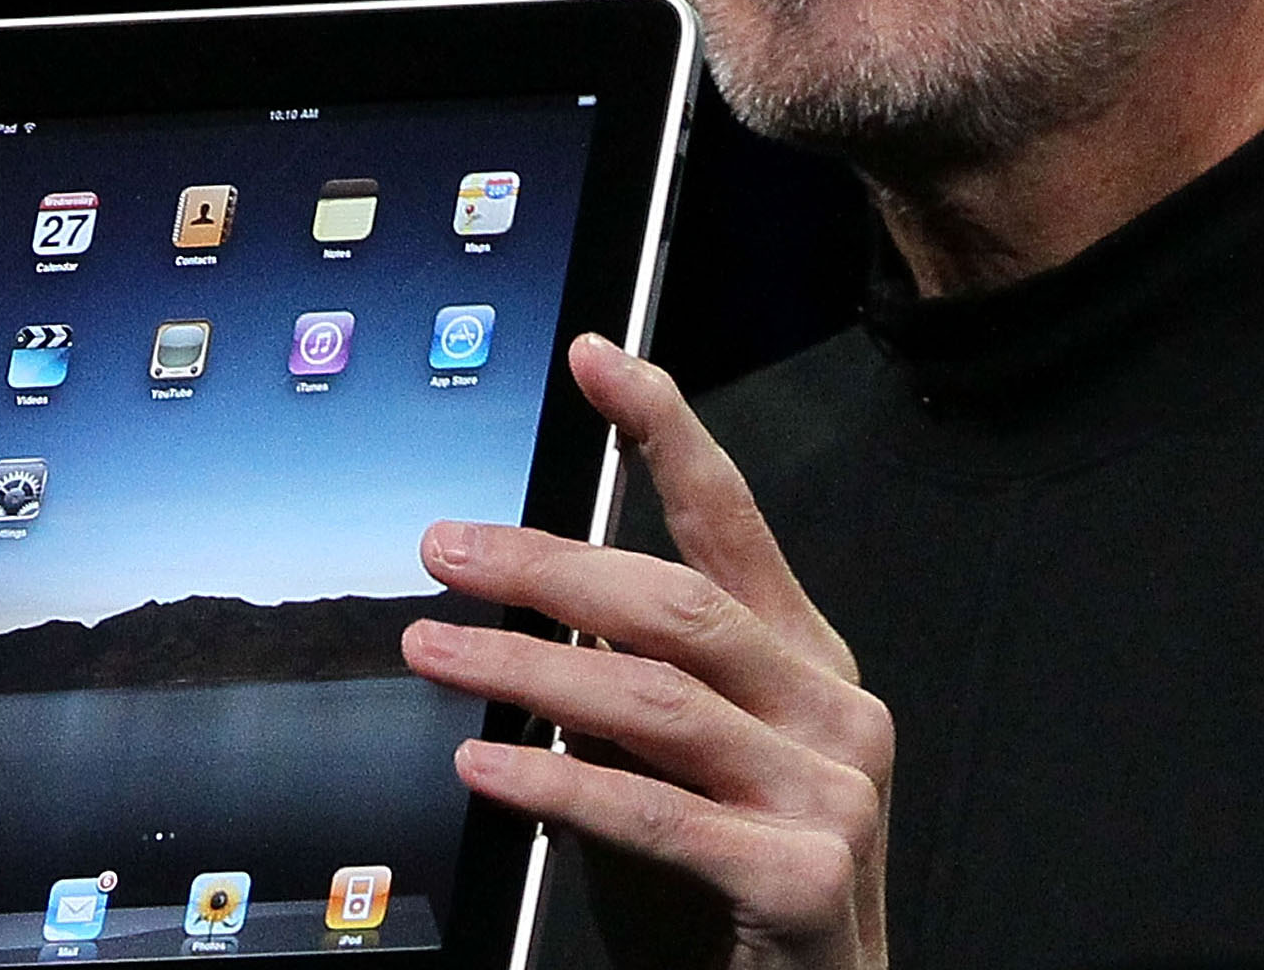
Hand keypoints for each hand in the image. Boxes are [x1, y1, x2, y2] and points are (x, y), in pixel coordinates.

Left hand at [402, 334, 891, 969]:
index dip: (664, 430)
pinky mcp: (804, 875)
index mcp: (805, 665)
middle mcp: (832, 709)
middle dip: (549, 562)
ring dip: (523, 667)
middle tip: (446, 546)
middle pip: (678, 602)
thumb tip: (531, 624)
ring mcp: (832, 790)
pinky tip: (486, 767)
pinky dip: (556, 786)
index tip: (597, 360)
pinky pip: (654, 813)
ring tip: (431, 649)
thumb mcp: (678, 773)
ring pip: (654, 698)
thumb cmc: (732, 903)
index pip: (732, 522)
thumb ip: (628, 698)